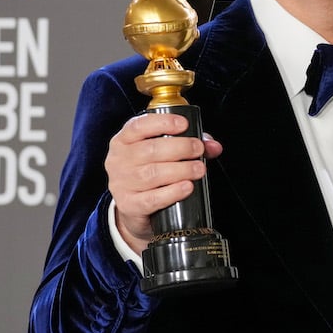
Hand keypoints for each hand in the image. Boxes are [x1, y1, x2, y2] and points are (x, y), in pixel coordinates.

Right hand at [105, 112, 222, 254]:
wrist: (133, 210)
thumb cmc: (150, 173)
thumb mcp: (163, 154)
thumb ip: (189, 143)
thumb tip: (213, 146)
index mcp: (124, 141)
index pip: (139, 126)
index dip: (162, 123)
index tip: (184, 124)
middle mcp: (119, 160)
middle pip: (150, 150)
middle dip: (180, 147)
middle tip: (198, 149)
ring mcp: (121, 184)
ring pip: (153, 174)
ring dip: (181, 170)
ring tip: (199, 169)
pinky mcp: (129, 205)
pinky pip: (152, 199)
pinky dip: (173, 192)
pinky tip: (187, 187)